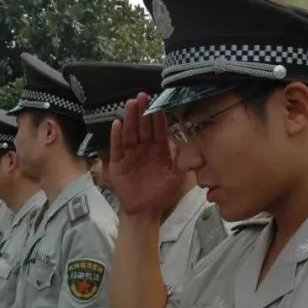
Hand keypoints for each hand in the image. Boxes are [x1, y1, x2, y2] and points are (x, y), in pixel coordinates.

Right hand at [109, 92, 185, 215]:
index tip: (157, 102)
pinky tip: (117, 124)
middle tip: (142, 96)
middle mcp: (144, 149)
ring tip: (130, 104)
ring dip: (129, 118)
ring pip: (130, 133)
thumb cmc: (162, 194)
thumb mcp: (177, 175)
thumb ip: (181, 158)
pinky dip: (116, 136)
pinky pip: (117, 147)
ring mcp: (130, 155)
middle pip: (143, 127)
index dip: (157, 116)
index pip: (158, 129)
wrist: (146, 211)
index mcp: (158, 150)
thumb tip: (191, 143)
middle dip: (142, 111)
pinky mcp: (118, 163)